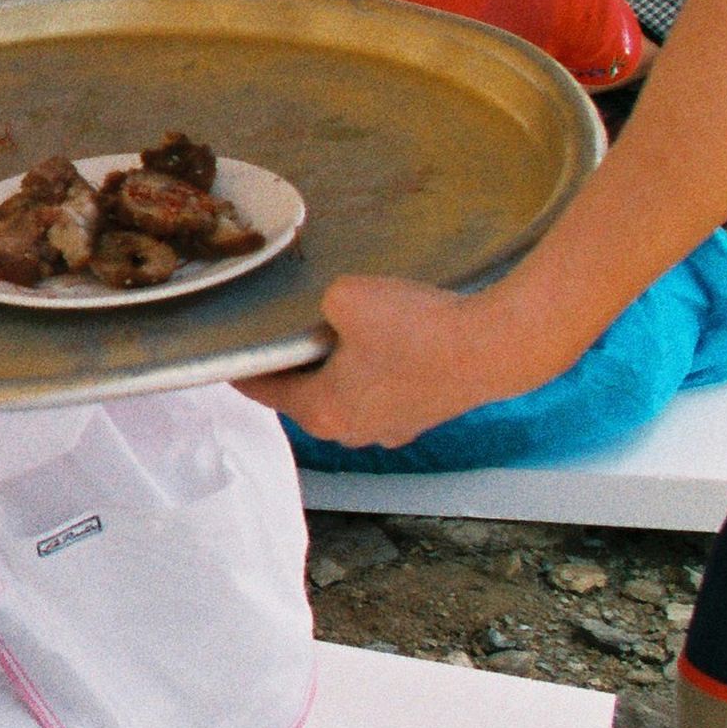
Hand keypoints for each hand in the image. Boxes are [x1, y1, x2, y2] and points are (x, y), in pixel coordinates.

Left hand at [233, 273, 565, 451]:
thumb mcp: (344, 296)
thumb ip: (319, 304)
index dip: (243, 368)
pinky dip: (374, 369)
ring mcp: (391, 428)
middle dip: (296, 365)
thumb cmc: (419, 329)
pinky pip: (381, 391)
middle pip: (304, 395)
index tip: (229, 357)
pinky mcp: (424, 414)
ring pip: (346, 394)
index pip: (263, 391)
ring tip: (341, 331)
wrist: (497, 345)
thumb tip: (332, 312)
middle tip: (288, 333)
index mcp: (321, 412)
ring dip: (339, 367)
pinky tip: (385, 339)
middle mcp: (352, 431)